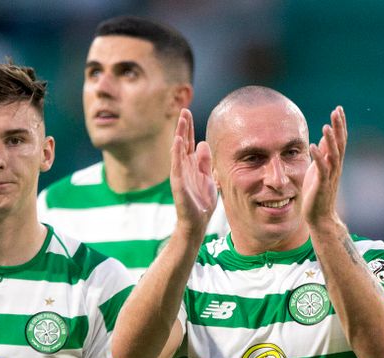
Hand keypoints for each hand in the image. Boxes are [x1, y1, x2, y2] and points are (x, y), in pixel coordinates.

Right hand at [170, 108, 216, 236]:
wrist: (198, 221)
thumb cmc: (202, 202)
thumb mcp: (208, 177)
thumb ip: (205, 161)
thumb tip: (203, 143)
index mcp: (191, 165)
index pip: (188, 142)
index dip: (189, 128)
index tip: (188, 112)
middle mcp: (183, 167)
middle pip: (182, 142)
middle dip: (183, 126)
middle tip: (184, 110)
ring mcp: (179, 174)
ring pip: (178, 150)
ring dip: (179, 135)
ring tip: (181, 121)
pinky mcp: (178, 184)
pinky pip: (176, 165)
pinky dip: (176, 153)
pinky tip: (177, 141)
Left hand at [302, 106, 346, 228]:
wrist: (320, 216)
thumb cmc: (318, 192)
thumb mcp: (319, 168)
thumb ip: (323, 153)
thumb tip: (325, 137)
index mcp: (333, 162)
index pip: (339, 140)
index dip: (340, 125)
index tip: (338, 109)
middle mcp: (335, 167)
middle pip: (340, 143)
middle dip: (339, 127)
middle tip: (337, 111)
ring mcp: (329, 176)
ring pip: (333, 155)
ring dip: (330, 140)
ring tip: (326, 126)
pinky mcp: (322, 185)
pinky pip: (321, 169)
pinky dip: (318, 157)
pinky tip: (313, 146)